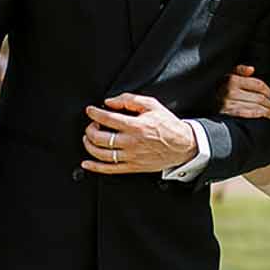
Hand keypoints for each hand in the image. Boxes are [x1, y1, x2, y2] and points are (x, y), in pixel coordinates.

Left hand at [82, 93, 197, 175]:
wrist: (183, 145)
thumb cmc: (168, 125)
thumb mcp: (152, 105)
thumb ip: (129, 99)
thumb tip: (110, 102)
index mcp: (136, 126)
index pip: (107, 119)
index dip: (94, 113)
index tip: (90, 111)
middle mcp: (131, 143)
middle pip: (100, 138)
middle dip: (90, 129)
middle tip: (92, 124)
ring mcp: (131, 157)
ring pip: (101, 154)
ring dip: (90, 145)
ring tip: (89, 138)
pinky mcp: (133, 167)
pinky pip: (109, 170)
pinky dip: (95, 167)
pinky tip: (86, 163)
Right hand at [219, 64, 269, 119]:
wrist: (211, 111)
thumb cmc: (223, 94)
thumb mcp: (228, 78)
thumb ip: (240, 70)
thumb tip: (251, 69)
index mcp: (232, 79)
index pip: (257, 84)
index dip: (267, 90)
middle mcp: (230, 91)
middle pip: (259, 97)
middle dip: (269, 102)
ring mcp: (230, 103)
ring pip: (257, 106)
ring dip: (267, 110)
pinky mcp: (231, 114)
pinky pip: (251, 113)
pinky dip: (261, 114)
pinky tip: (266, 115)